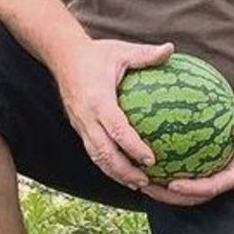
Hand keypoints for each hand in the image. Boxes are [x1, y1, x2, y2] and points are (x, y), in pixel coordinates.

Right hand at [52, 39, 173, 189]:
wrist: (62, 56)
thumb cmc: (96, 53)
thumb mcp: (122, 50)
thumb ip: (146, 54)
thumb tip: (171, 49)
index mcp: (97, 99)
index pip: (116, 128)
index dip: (133, 147)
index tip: (151, 159)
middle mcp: (85, 116)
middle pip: (103, 152)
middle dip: (124, 170)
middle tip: (146, 181)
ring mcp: (79, 123)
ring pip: (96, 156)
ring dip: (115, 173)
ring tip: (137, 184)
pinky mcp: (78, 126)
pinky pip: (92, 150)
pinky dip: (107, 165)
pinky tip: (124, 172)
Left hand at [140, 111, 233, 206]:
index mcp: (232, 176)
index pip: (210, 188)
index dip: (192, 190)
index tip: (173, 185)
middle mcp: (218, 180)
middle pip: (190, 197)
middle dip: (167, 196)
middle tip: (145, 186)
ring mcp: (209, 177)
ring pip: (182, 191)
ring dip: (160, 189)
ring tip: (138, 179)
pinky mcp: (201, 170)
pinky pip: (180, 173)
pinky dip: (164, 172)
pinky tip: (144, 161)